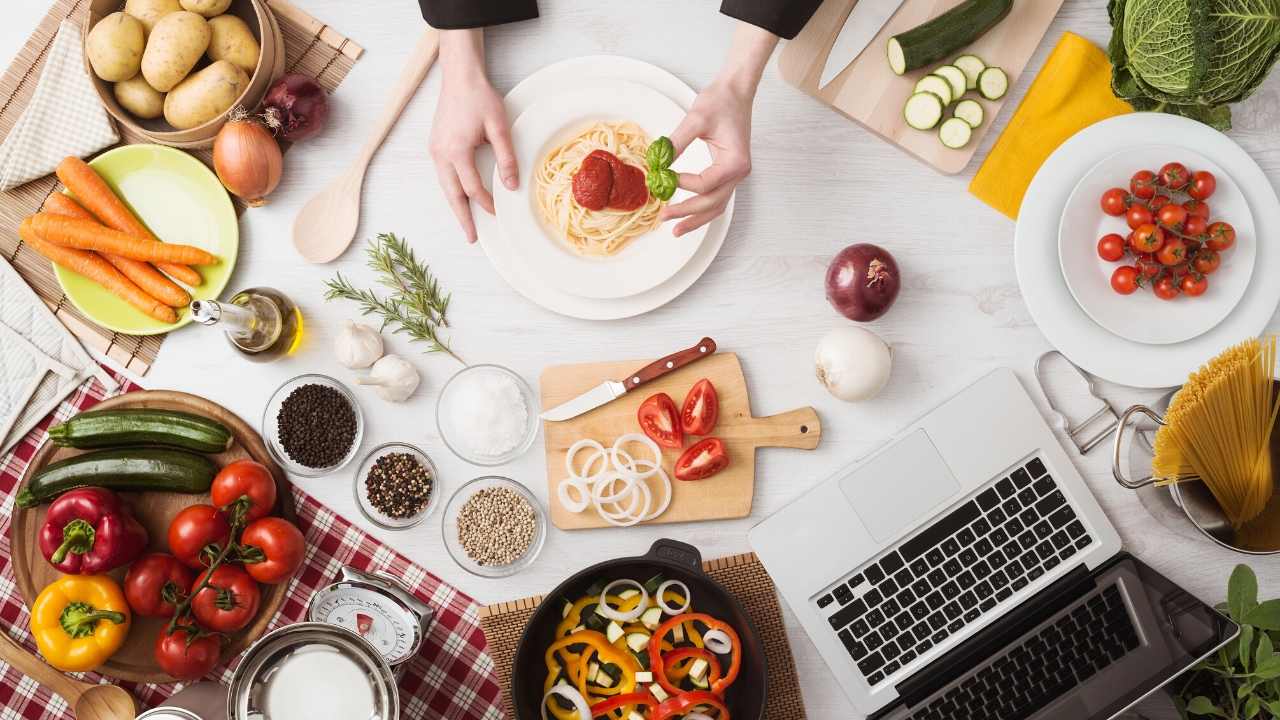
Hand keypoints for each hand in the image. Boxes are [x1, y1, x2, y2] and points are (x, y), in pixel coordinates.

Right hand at [428, 29, 516, 242]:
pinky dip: (451, 189)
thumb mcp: (499, 127)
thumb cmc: (480, 98)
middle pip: (452, 194)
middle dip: (462, 217)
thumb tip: (511, 186)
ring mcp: (435, 150)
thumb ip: (506, 158)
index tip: (497, 214)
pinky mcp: (435, 144)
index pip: (472, 188)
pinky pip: (443, 174)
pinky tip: (459, 195)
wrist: (460, 77)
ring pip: (445, 186)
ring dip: (455, 205)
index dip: (485, 203)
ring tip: (464, 222)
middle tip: (470, 238)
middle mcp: (441, 154)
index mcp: (456, 152)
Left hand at [662, 80, 755, 236]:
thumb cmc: (721, 101)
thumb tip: (658, 164)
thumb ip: (676, 143)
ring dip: (695, 219)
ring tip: (675, 230)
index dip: (682, 184)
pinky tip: (687, 216)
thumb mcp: (695, 119)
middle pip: (711, 203)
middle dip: (687, 213)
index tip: (664, 177)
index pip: (705, 184)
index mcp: (735, 162)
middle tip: (662, 217)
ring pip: (716, 206)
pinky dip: (701, 209)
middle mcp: (739, 173)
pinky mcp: (728, 172)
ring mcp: (735, 175)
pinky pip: (716, 197)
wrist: (736, 91)